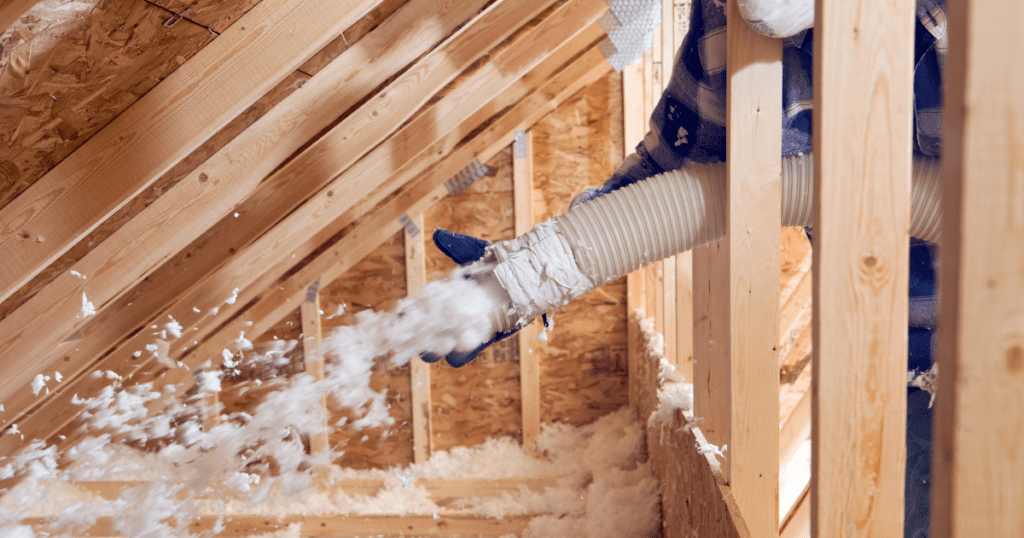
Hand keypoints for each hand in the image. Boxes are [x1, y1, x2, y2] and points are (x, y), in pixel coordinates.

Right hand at [418, 229, 521, 367]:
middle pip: (428, 339)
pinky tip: (461, 343)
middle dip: (420, 340)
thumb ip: (457, 246)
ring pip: (447, 351)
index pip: (420, 311)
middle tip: (418, 335)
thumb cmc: (501, 260)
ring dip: (439, 350)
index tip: (402, 313)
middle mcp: (456, 319)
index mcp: (447, 299)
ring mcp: (471, 331)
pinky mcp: (488, 338)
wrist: (529, 272)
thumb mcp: (476, 252)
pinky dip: (464, 350)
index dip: (409, 314)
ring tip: (439, 344)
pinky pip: (471, 351)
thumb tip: (438, 235)